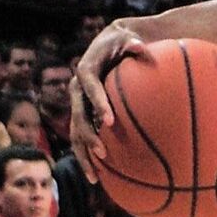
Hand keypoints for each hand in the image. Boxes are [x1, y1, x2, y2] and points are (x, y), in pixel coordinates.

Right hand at [72, 23, 152, 181]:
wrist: (110, 43)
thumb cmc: (124, 42)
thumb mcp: (129, 39)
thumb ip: (134, 45)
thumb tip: (141, 47)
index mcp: (87, 71)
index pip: (90, 88)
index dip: (98, 104)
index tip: (110, 121)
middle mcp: (77, 89)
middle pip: (78, 116)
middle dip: (89, 136)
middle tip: (103, 153)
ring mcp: (78, 104)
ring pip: (75, 133)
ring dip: (84, 154)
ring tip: (95, 177)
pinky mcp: (83, 114)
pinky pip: (83, 137)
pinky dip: (88, 155)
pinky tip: (100, 176)